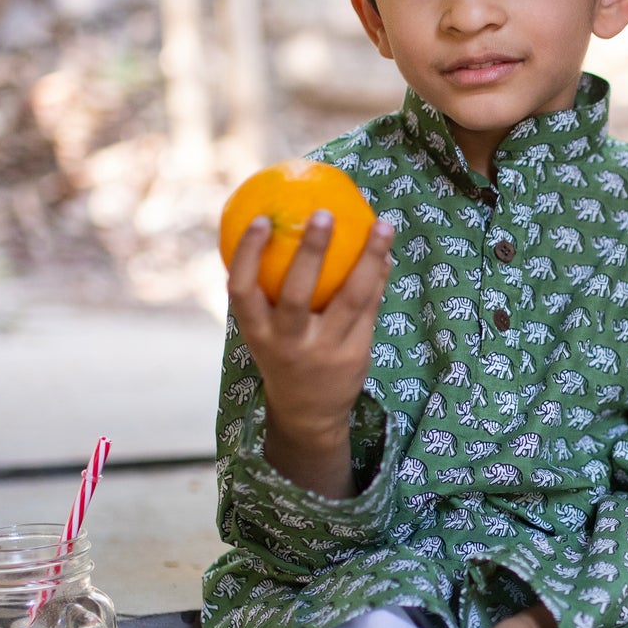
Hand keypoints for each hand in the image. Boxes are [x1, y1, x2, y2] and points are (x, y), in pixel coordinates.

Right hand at [227, 209, 394, 496]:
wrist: (308, 414)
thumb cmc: (283, 353)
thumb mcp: (265, 330)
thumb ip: (268, 291)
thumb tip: (286, 224)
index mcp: (257, 333)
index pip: (242, 291)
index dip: (247, 255)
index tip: (261, 219)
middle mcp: (288, 344)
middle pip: (297, 295)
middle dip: (310, 253)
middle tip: (324, 214)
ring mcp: (325, 351)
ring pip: (351, 299)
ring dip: (369, 258)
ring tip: (382, 224)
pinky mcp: (356, 355)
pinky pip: (371, 308)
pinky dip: (379, 277)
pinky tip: (386, 253)